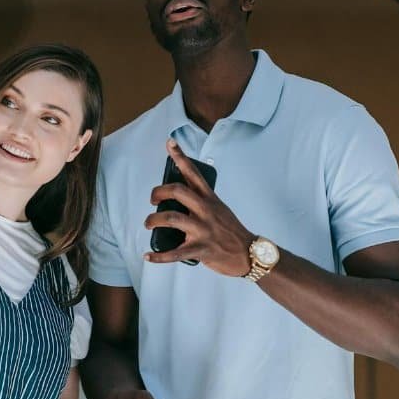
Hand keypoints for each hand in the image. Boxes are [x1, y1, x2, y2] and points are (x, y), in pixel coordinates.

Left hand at [143, 139, 253, 276]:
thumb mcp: (220, 209)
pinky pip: (175, 253)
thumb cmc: (231, 231)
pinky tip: (148, 256)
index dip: (180, 157)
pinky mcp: (201, 249)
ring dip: (154, 220)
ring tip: (148, 224)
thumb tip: (178, 200)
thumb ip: (202, 202)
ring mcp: (203, 230)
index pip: (193, 173)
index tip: (169, 143)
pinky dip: (159, 256)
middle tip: (153, 200)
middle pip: (177, 191)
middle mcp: (206, 211)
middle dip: (158, 192)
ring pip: (171, 218)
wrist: (250, 254)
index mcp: (210, 199)